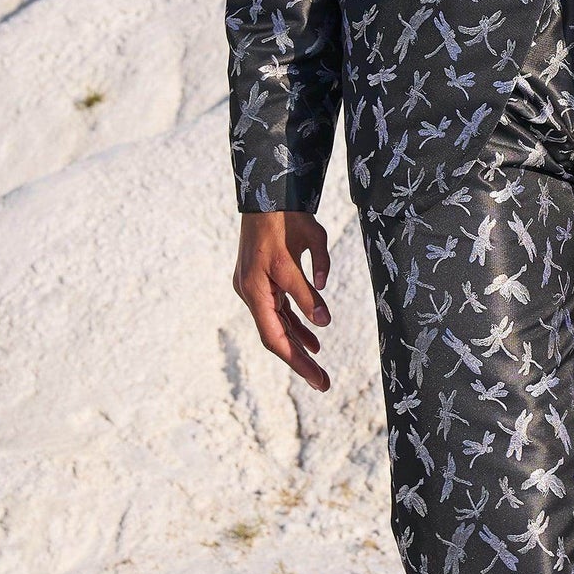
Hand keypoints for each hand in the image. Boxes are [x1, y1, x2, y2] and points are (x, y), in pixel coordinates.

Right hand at [233, 210, 332, 391]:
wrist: (270, 190)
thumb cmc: (288, 218)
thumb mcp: (305, 249)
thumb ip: (309, 289)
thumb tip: (323, 322)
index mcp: (256, 289)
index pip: (276, 338)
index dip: (297, 361)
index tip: (319, 380)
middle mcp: (251, 292)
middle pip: (276, 336)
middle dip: (300, 361)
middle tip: (323, 384)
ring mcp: (255, 286)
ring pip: (278, 324)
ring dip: (299, 343)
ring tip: (320, 364)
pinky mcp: (264, 278)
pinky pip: (279, 308)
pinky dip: (296, 323)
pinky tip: (314, 336)